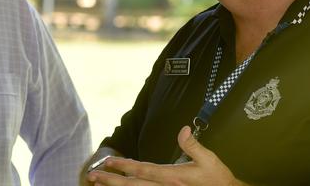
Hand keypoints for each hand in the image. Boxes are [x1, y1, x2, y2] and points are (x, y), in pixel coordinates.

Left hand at [86, 126, 249, 185]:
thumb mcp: (208, 159)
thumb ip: (193, 145)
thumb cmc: (218, 179)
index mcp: (172, 177)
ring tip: (98, 185)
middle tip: (92, 176)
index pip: (141, 171)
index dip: (123, 166)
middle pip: (132, 185)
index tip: (107, 162)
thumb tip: (183, 129)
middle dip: (110, 180)